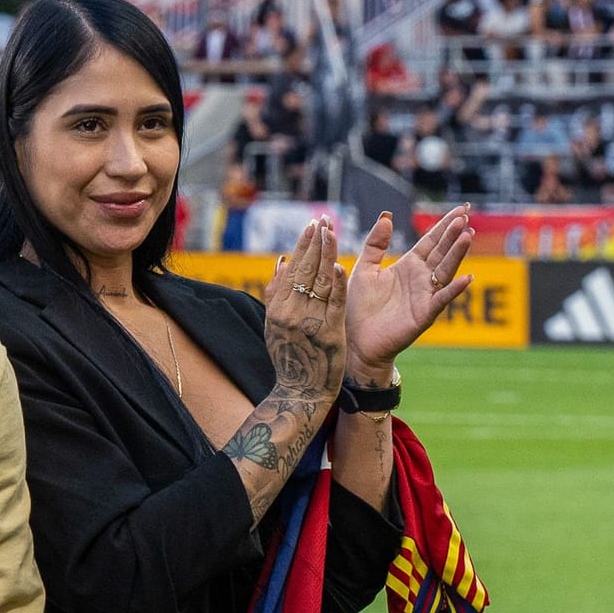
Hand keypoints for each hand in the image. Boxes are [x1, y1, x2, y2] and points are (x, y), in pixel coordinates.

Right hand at [263, 218, 346, 405]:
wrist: (301, 392)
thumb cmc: (290, 358)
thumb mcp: (275, 326)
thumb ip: (276, 294)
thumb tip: (282, 261)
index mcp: (278, 309)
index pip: (292, 269)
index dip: (303, 246)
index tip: (312, 225)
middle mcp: (291, 313)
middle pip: (305, 271)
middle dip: (315, 243)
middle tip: (324, 219)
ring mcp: (310, 323)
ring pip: (319, 282)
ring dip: (326, 254)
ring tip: (331, 232)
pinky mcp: (329, 333)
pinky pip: (333, 304)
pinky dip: (335, 284)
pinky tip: (338, 265)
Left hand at [344, 207, 473, 378]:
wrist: (354, 342)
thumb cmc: (358, 308)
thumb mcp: (364, 270)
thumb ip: (375, 244)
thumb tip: (387, 216)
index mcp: (408, 266)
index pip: (431, 241)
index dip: (445, 225)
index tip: (462, 208)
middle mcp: (421, 279)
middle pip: (442, 252)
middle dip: (453, 234)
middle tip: (465, 214)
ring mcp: (424, 297)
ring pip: (445, 271)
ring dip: (457, 254)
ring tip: (467, 235)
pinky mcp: (423, 315)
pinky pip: (441, 300)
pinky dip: (454, 290)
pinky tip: (466, 277)